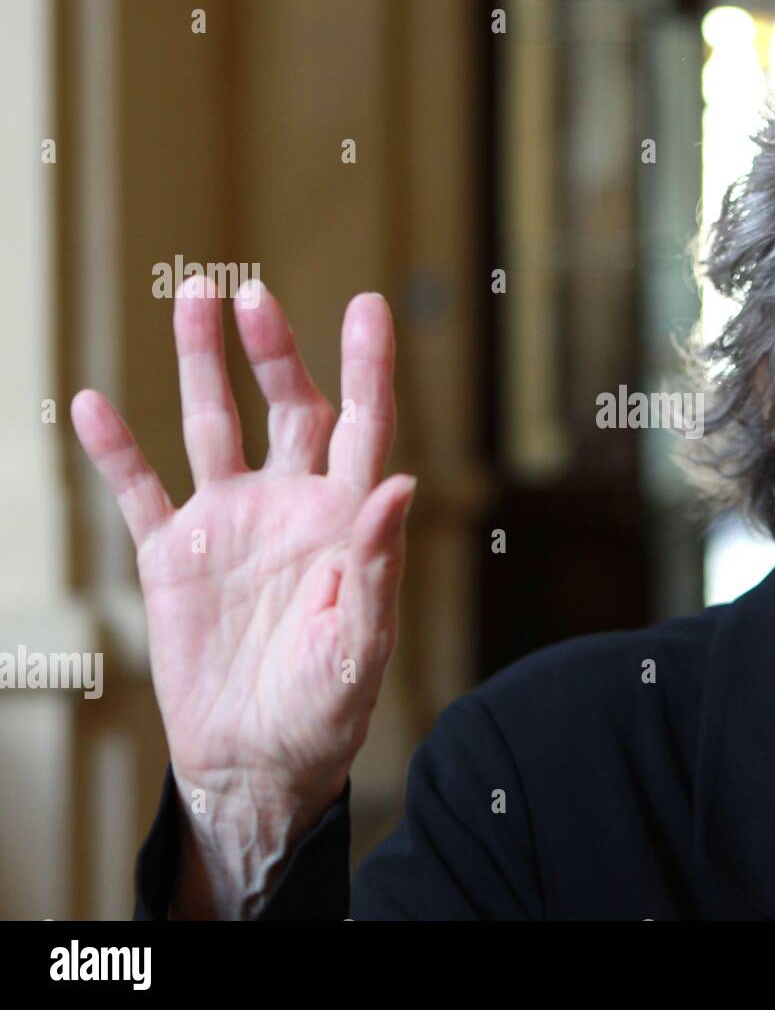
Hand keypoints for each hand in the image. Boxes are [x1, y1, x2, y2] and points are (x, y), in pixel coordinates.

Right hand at [71, 277, 415, 826]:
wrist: (255, 761)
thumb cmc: (325, 708)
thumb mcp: (361, 644)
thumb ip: (378, 565)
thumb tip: (402, 483)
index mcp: (345, 520)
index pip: (363, 427)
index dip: (369, 368)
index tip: (370, 306)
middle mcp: (289, 506)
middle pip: (286, 408)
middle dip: (273, 351)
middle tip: (252, 293)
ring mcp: (229, 525)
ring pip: (212, 426)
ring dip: (200, 364)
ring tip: (193, 295)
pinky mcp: (172, 556)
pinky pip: (138, 491)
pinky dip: (114, 450)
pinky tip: (92, 403)